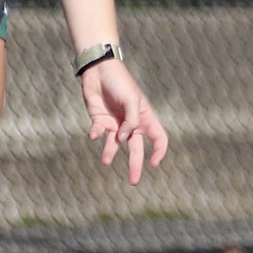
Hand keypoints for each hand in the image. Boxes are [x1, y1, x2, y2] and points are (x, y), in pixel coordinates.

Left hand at [79, 57, 167, 184]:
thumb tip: (123, 140)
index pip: (158, 138)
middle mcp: (130, 124)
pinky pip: (99, 134)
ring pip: (115, 145)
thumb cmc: (120, 82)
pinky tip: (94, 134)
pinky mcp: (100, 121)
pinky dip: (96, 135)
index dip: (159, 151)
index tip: (154, 164)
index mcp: (144, 117)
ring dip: (111, 153)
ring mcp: (115, 124)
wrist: (99, 70)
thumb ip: (131, 121)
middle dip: (135, 165)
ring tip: (106, 161)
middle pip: (136, 149)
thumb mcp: (132, 100)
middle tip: (133, 182)